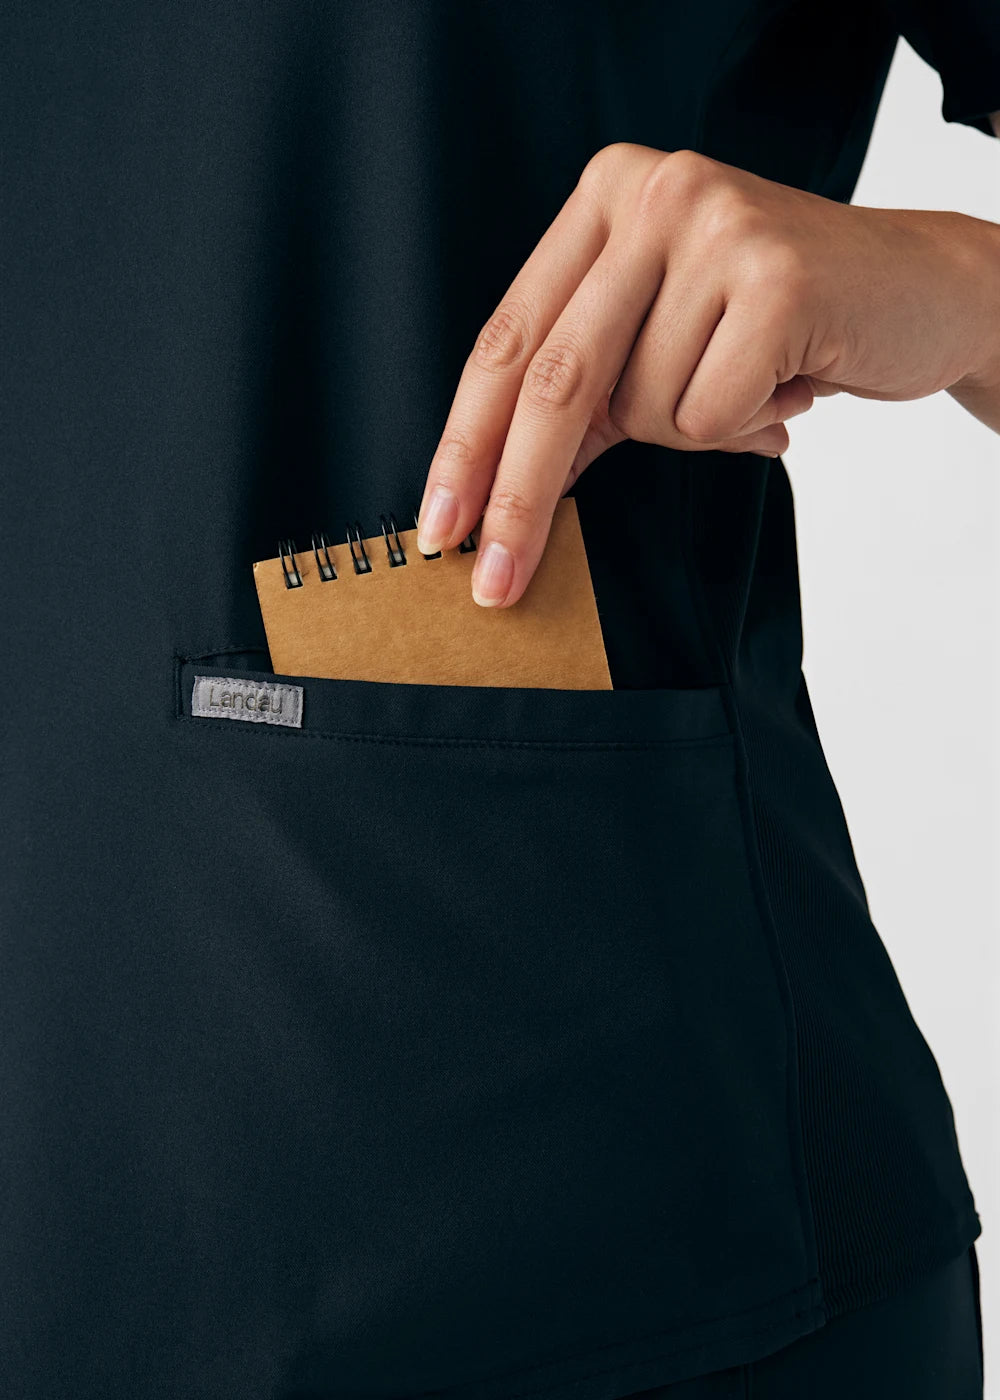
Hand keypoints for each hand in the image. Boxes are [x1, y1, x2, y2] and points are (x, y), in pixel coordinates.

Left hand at [416, 143, 999, 606]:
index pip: (507, 339)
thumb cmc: (778, 324)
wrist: (925, 292)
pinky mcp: (776, 273)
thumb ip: (584, 392)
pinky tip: (787, 386)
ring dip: (692, 430)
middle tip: (494, 582)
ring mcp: (713, 224)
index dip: (465, 444)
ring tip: (751, 386)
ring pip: (642, 410)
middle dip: (518, 498)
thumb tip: (500, 494)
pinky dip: (744, 428)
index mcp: (604, 198)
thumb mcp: (661, 339)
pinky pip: (709, 415)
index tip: (439, 529)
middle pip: (552, 380)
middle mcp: (650, 193)